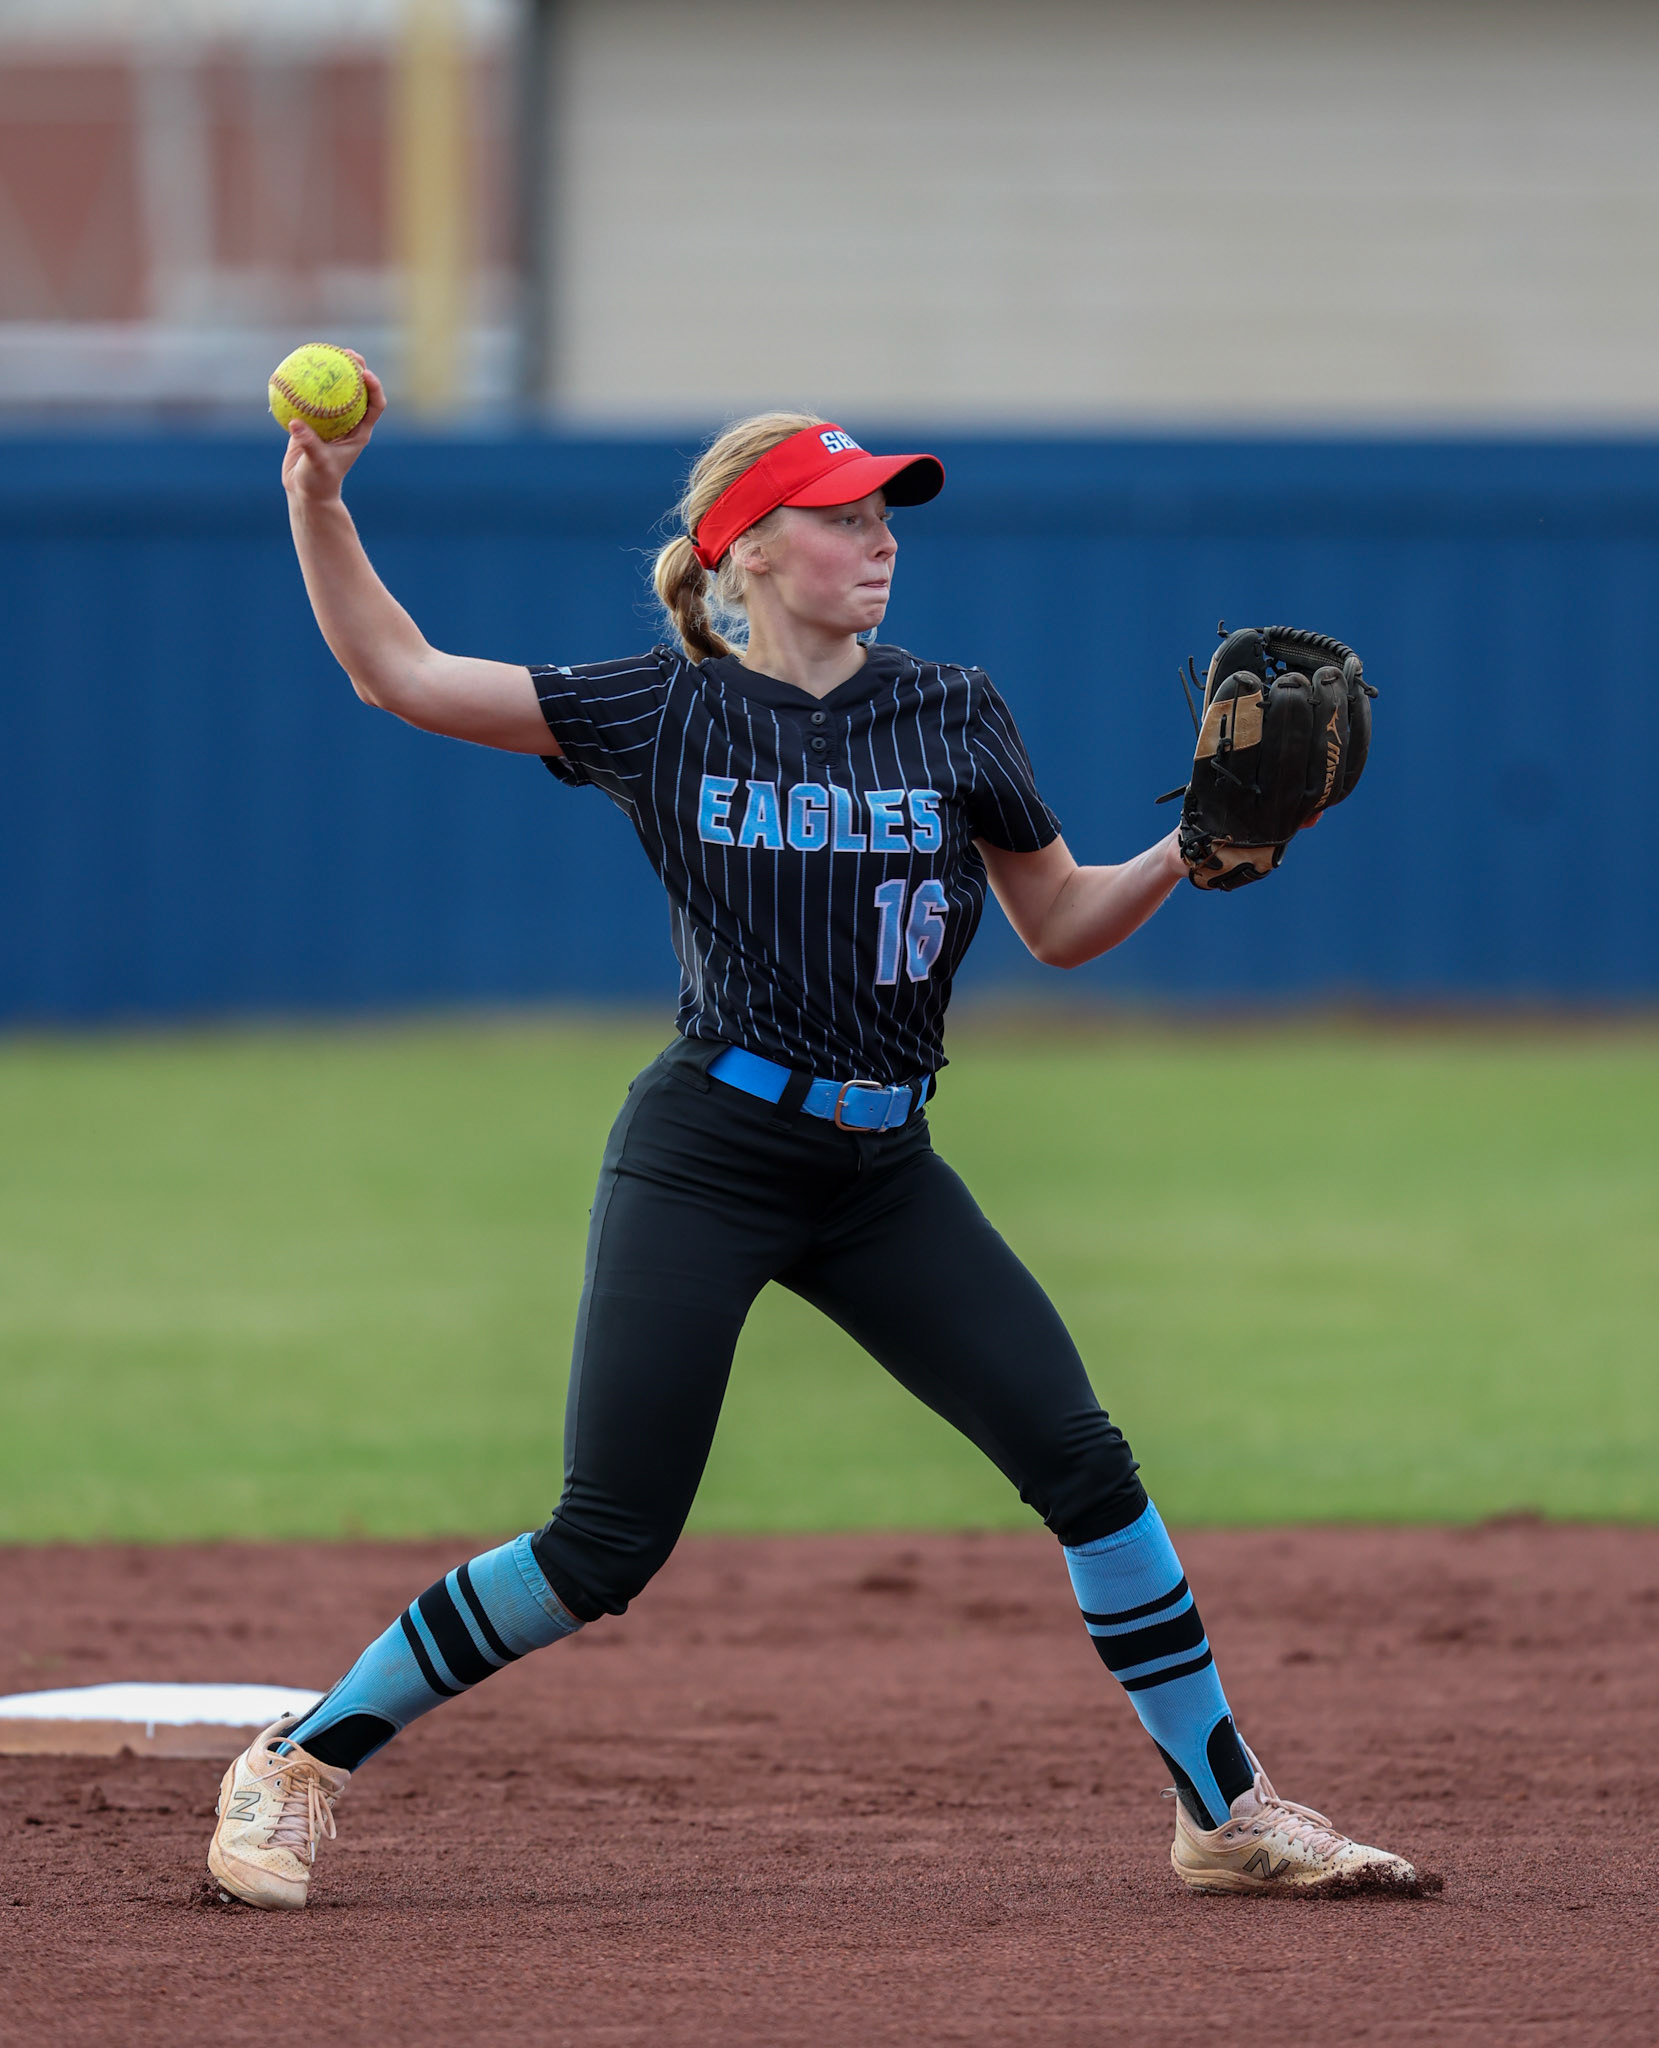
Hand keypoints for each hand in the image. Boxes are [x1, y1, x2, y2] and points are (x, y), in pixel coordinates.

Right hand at [281, 352, 386, 504]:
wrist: (305, 492)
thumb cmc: (318, 482)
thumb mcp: (316, 464)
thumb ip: (309, 444)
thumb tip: (296, 423)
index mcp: (358, 432)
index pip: (374, 406)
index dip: (374, 387)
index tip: (365, 374)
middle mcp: (347, 423)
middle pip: (357, 390)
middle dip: (356, 369)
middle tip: (347, 353)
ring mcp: (329, 420)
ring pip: (333, 391)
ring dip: (331, 371)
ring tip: (322, 352)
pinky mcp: (310, 421)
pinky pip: (308, 398)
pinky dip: (303, 385)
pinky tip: (291, 370)